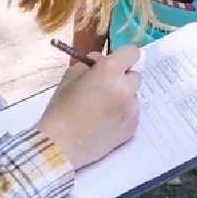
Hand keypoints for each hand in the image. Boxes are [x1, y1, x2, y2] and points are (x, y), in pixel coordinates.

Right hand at [36, 45, 141, 168]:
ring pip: (134, 96)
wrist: (61, 144)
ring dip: (124, 98)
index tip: (115, 64)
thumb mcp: (69, 77)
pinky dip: (123, 114)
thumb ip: (89, 64)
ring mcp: (131, 109)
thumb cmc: (61, 108)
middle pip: (135, 75)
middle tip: (106, 88)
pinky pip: (132, 113)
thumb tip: (101, 59)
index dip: (123, 57)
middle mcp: (125, 88)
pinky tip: (106, 122)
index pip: (132, 53)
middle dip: (123, 79)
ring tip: (103, 109)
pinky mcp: (133, 127)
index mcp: (109, 71)